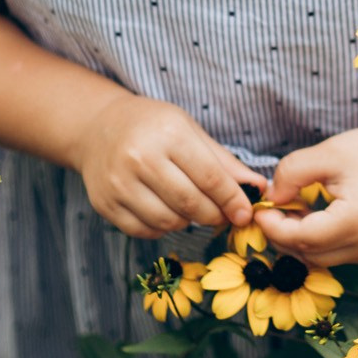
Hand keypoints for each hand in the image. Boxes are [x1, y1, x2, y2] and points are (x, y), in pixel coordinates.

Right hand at [75, 92, 266, 238]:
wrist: (98, 128)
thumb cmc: (152, 127)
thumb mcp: (190, 132)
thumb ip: (224, 163)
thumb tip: (259, 188)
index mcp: (168, 134)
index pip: (210, 178)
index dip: (233, 200)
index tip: (246, 213)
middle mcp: (140, 158)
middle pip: (190, 203)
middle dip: (214, 215)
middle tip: (223, 215)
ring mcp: (119, 183)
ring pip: (168, 221)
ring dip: (188, 222)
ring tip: (191, 208)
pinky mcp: (105, 204)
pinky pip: (144, 231)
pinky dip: (162, 228)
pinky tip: (166, 211)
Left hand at [252, 116, 357, 265]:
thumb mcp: (327, 153)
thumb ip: (291, 174)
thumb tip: (272, 198)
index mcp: (355, 221)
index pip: (301, 238)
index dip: (273, 227)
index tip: (259, 209)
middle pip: (308, 254)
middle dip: (281, 236)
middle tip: (268, 211)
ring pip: (320, 259)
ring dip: (298, 240)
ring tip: (290, 211)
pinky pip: (335, 254)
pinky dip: (317, 241)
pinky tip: (311, 216)